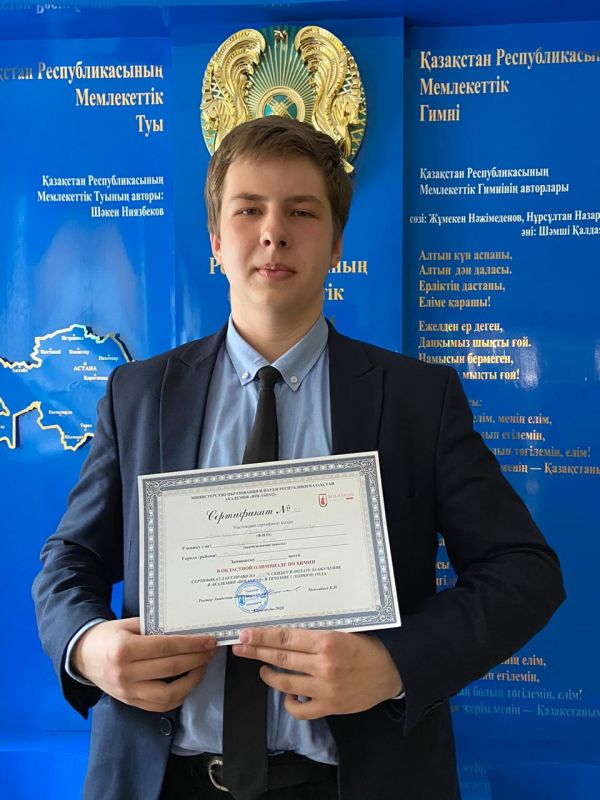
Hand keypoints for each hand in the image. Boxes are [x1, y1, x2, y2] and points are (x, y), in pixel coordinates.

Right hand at [72, 617, 216, 711]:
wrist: (83, 656)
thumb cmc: (108, 635)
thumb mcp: (128, 624)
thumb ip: (154, 627)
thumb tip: (186, 630)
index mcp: (124, 650)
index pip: (166, 648)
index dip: (191, 645)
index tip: (209, 640)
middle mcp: (126, 674)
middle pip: (171, 669)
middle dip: (197, 659)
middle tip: (211, 651)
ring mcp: (128, 692)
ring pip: (168, 694)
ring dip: (192, 681)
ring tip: (202, 667)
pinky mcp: (130, 703)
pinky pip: (160, 706)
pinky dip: (179, 695)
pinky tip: (188, 682)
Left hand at [232, 627, 401, 718]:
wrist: (393, 670)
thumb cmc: (368, 645)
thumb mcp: (344, 630)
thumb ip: (317, 633)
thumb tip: (286, 631)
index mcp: (327, 641)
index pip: (285, 638)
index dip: (262, 637)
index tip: (245, 635)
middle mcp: (323, 665)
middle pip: (281, 659)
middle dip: (256, 652)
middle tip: (239, 648)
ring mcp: (325, 688)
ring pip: (286, 684)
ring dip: (270, 676)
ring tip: (262, 669)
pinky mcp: (331, 706)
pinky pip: (301, 710)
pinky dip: (290, 703)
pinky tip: (288, 695)